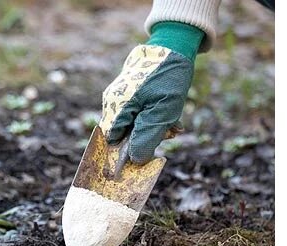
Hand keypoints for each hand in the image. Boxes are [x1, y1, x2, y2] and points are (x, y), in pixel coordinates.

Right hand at [99, 44, 192, 163]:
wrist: (174, 45)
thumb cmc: (168, 78)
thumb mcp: (162, 112)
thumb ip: (147, 137)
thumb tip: (135, 160)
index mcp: (116, 107)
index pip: (112, 142)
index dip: (127, 152)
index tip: (147, 155)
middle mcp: (114, 102)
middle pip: (125, 134)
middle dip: (148, 137)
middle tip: (169, 132)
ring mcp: (122, 96)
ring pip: (136, 124)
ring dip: (156, 127)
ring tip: (173, 122)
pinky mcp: (132, 92)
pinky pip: (141, 113)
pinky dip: (157, 117)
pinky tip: (172, 116)